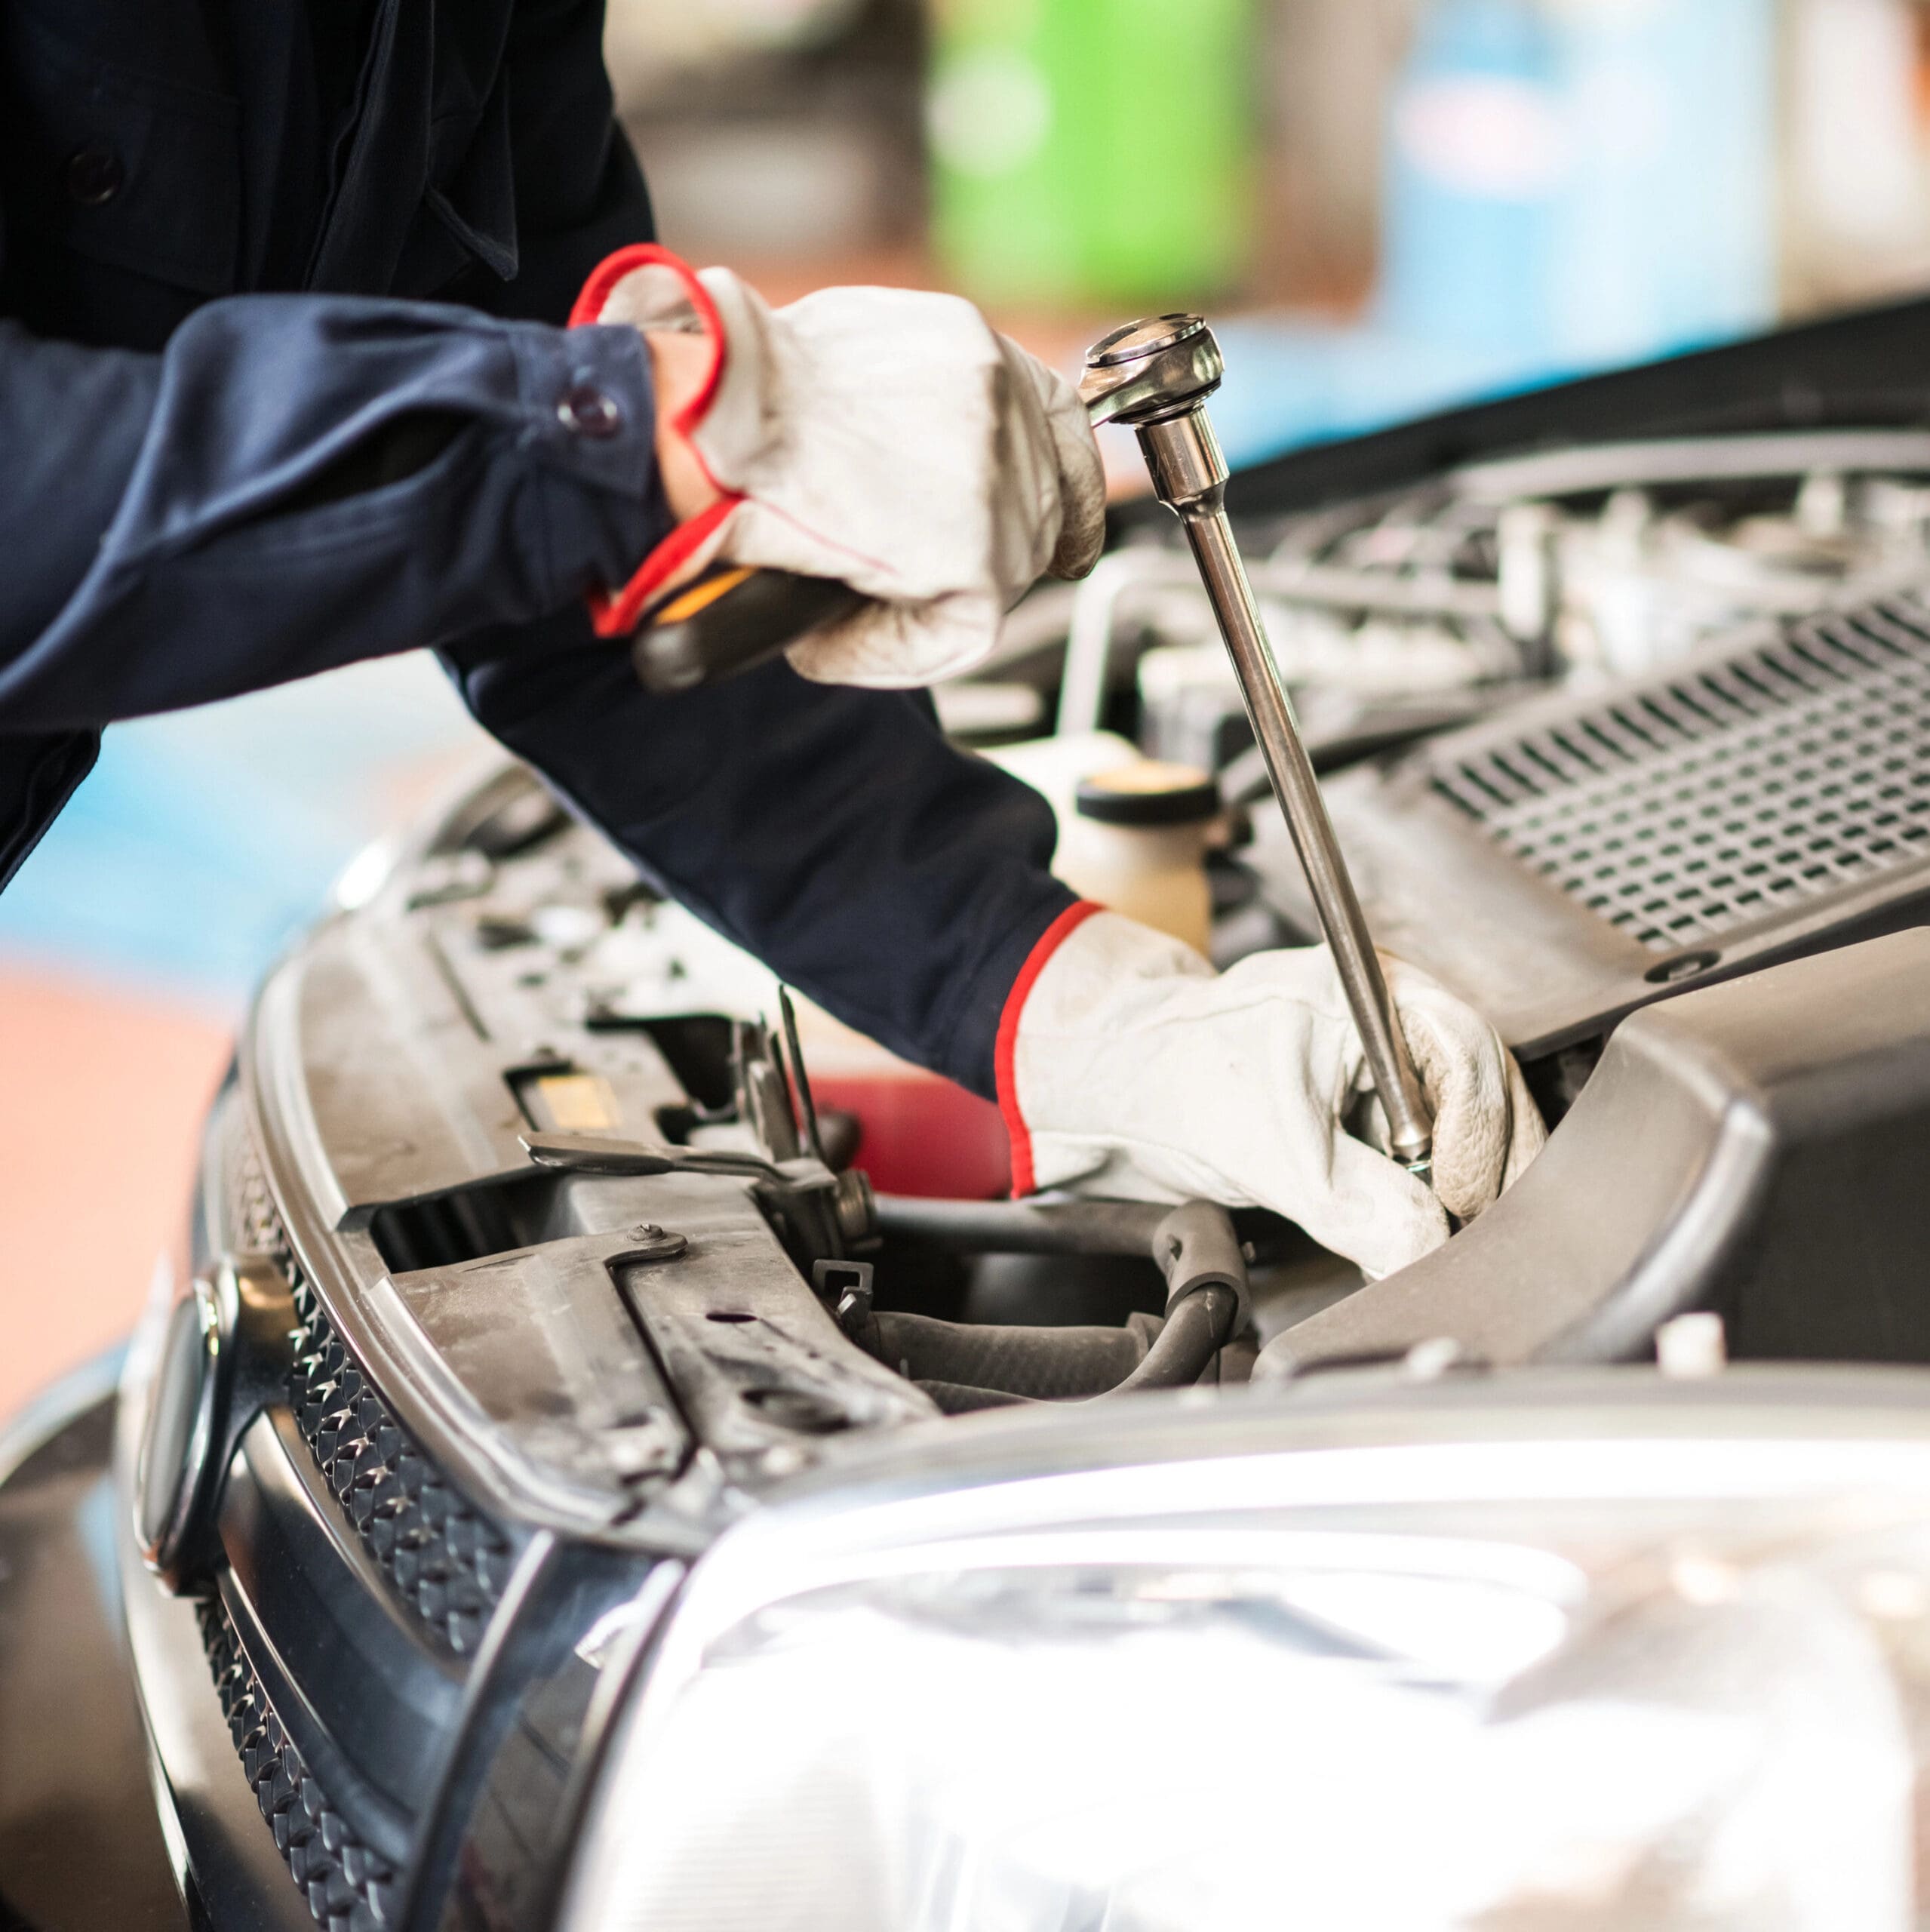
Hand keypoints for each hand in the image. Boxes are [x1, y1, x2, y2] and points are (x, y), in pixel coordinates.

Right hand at [575, 245, 1106, 683]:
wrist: (706, 416)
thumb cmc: (735, 395)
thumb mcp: (845, 364)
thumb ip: (908, 409)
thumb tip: (917, 473)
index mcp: (975, 350)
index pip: (1059, 420)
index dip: (1068, 482)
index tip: (1069, 536)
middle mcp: (1004, 402)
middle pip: (1036, 509)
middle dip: (980, 553)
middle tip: (899, 573)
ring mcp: (1000, 477)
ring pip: (999, 576)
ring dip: (919, 598)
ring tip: (835, 585)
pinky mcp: (978, 552)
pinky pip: (957, 631)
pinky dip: (888, 643)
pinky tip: (829, 627)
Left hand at [1004, 910, 1546, 1280]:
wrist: (1126, 1087)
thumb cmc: (1177, 1081)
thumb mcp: (1270, 1154)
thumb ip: (1356, 1206)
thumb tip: (1428, 1250)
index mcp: (1368, 991)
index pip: (1468, 1055)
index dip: (1476, 1137)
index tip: (1455, 1203)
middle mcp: (1395, 1011)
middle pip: (1491, 1085)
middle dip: (1491, 1164)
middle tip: (1470, 1230)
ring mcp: (1394, 1054)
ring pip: (1475, 1117)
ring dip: (1470, 1180)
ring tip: (1445, 1230)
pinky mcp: (1385, 1099)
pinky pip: (1442, 1142)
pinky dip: (1440, 1187)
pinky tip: (1424, 1219)